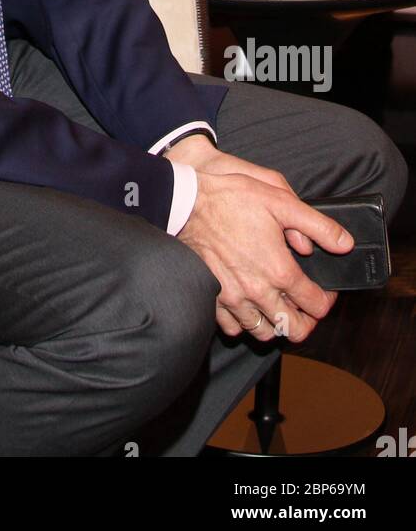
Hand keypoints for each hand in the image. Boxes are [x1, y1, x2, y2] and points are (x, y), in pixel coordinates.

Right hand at [174, 142, 349, 340]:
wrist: (186, 203)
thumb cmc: (231, 199)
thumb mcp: (281, 201)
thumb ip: (318, 226)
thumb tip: (345, 243)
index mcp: (280, 270)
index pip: (316, 305)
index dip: (327, 300)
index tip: (324, 290)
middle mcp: (258, 291)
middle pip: (295, 329)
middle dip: (307, 321)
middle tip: (305, 305)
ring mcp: (233, 298)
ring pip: (265, 332)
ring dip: (277, 323)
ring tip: (278, 305)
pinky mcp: (213, 297)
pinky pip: (234, 327)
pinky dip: (245, 322)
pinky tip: (248, 304)